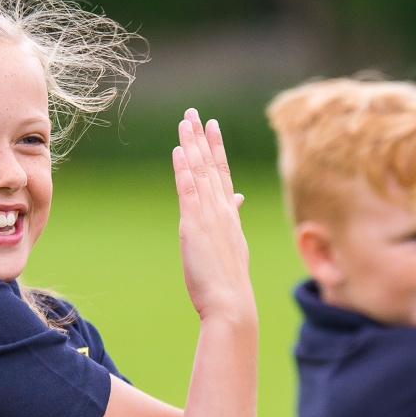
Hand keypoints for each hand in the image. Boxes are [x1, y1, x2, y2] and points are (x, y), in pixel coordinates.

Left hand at [173, 110, 255, 328]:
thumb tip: (236, 201)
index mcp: (230, 216)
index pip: (223, 174)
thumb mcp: (234, 246)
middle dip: (202, 138)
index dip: (216, 149)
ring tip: (185, 121)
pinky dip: (184, 169)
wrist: (231, 302)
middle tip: (194, 113)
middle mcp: (222, 210)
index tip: (212, 127)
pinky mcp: (195, 225)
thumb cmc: (230, 282)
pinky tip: (179, 151)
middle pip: (211, 166)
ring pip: (200, 172)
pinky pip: (188, 191)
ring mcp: (209, 216)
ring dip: (192, 145)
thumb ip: (232, 220)